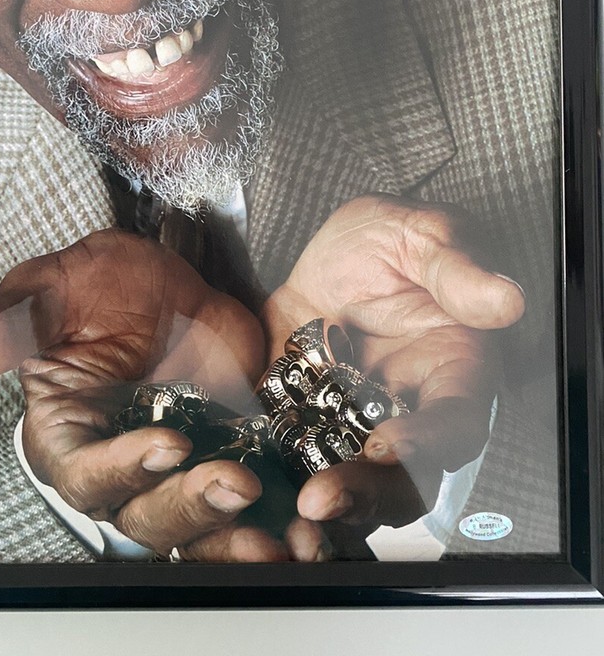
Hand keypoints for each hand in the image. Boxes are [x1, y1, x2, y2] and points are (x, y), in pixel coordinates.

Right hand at [0, 228, 326, 560]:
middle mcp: (120, 467)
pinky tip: (303, 532)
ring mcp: (177, 474)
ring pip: (193, 529)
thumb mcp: (55, 295)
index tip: (163, 444)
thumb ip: (1, 327)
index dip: (121, 468)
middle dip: (188, 506)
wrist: (176, 284)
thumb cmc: (104, 288)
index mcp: (70, 434)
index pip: (85, 472)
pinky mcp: (227, 465)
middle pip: (143, 515)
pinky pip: (244, 519)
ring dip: (230, 534)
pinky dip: (271, 529)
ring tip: (273, 525)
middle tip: (231, 480)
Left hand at [262, 194, 525, 531]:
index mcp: (451, 373)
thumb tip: (505, 297)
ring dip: (321, 506)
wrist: (327, 252)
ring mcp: (352, 429)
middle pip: (402, 480)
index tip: (389, 447)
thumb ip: (455, 269)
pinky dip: (271, 482)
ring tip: (286, 510)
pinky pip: (290, 465)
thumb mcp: (421, 235)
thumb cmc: (391, 242)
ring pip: (348, 485)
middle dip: (365, 496)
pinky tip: (241, 484)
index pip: (455, 426)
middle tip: (320, 499)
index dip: (428, 445)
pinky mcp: (302, 427)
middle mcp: (406, 415)